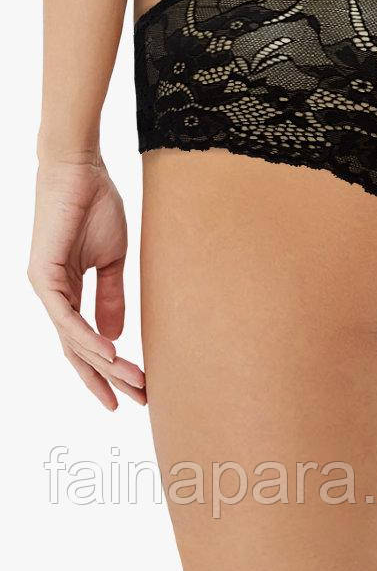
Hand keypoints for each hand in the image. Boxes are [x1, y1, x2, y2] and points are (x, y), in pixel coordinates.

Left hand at [28, 155, 145, 409]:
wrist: (80, 169)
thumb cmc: (96, 204)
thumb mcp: (112, 258)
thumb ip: (111, 296)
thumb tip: (117, 335)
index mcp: (67, 291)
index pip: (85, 341)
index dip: (107, 369)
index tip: (132, 391)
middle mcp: (52, 295)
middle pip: (78, 350)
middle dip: (107, 378)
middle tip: (138, 401)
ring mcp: (45, 288)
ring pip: (74, 340)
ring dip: (106, 364)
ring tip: (135, 382)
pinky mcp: (43, 276)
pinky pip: (66, 318)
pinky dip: (87, 338)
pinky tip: (109, 355)